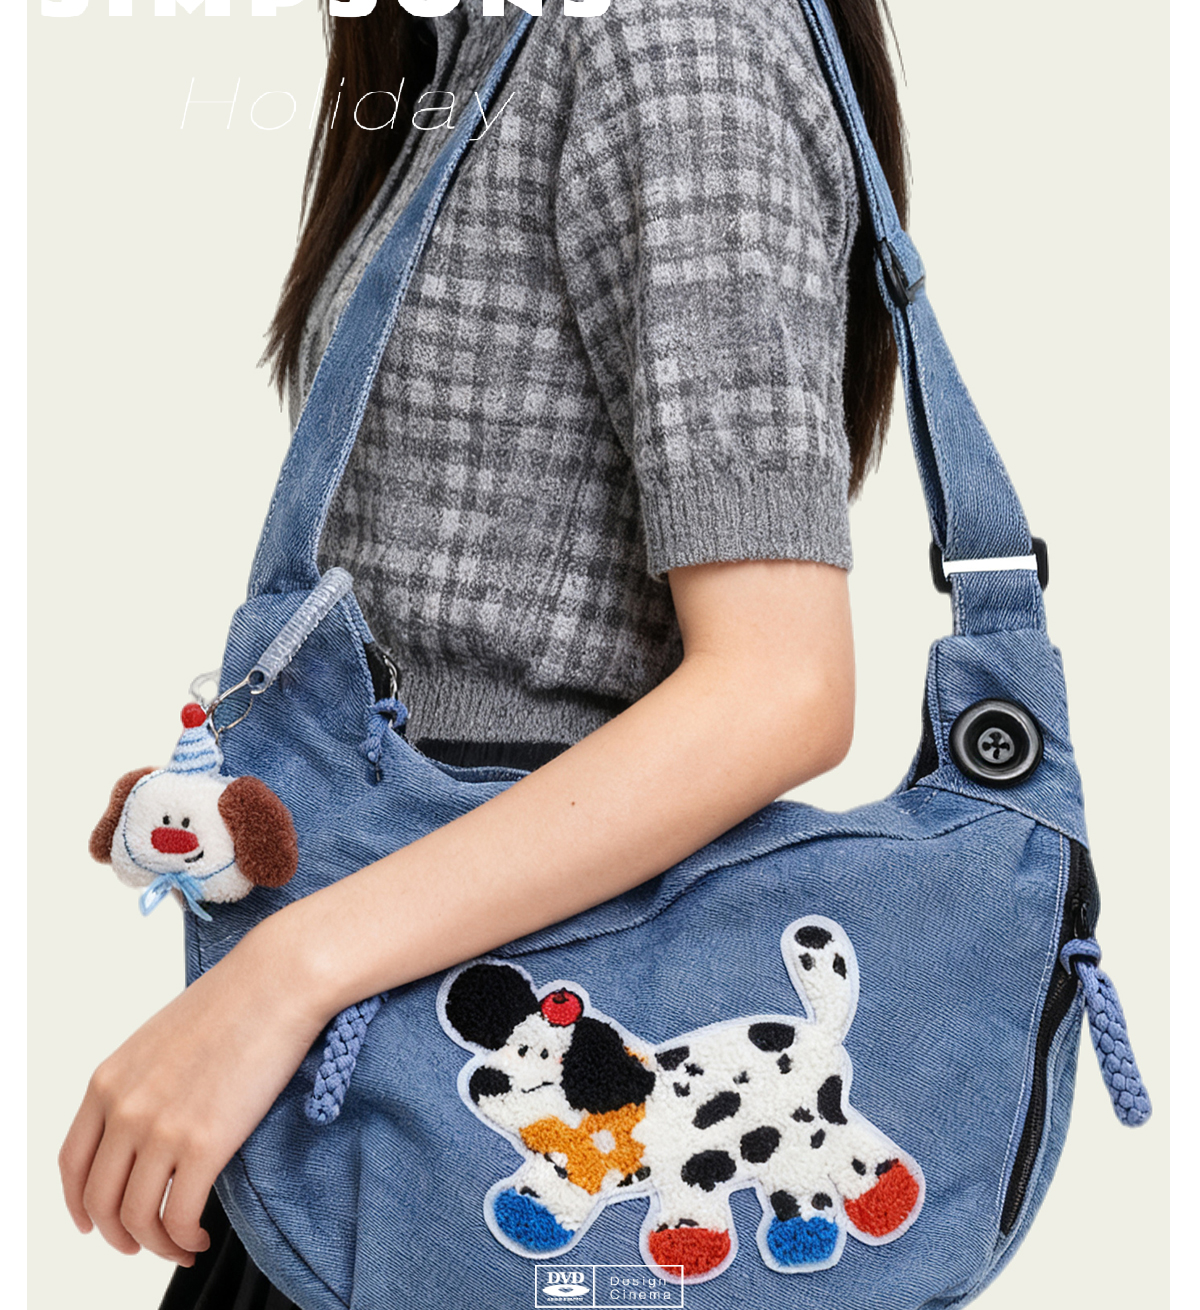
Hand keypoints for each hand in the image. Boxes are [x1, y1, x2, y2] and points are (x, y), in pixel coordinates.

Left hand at [58, 921, 325, 1265]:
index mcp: (109, 1080)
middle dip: (119, 1234)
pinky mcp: (204, 1145)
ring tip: (180, 1245)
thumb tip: (148, 1128)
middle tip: (141, 1242)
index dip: (80, 1204)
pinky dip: (184, 1238)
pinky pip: (179, 1216)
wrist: (278, 980)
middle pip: (99, 1201)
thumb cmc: (236, 999)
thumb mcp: (162, 1039)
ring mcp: (161, 1129)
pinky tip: (201, 1235)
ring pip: (136, 1218)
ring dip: (155, 1245)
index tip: (96, 1221)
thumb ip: (142, 1084)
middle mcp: (124, 1109)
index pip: (72, 1164)